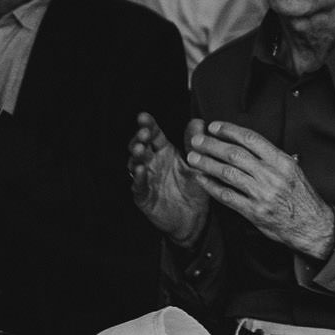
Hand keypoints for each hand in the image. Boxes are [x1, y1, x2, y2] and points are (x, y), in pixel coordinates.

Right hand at [128, 113, 209, 244]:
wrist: (194, 217)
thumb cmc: (195, 188)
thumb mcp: (197, 164)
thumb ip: (195, 144)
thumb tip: (199, 122)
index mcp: (164, 151)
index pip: (153, 134)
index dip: (147, 125)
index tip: (143, 116)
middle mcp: (153, 163)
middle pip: (140, 146)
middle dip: (139, 138)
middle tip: (144, 133)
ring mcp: (146, 178)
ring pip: (135, 164)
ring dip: (136, 156)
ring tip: (140, 149)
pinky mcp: (143, 195)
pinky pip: (138, 185)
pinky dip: (139, 177)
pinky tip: (142, 170)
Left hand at [186, 121, 334, 258]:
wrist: (312, 226)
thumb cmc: (301, 197)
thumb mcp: (292, 171)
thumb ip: (271, 158)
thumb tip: (245, 144)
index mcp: (282, 161)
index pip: (251, 139)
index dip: (229, 130)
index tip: (214, 126)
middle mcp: (272, 175)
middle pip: (235, 154)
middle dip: (211, 145)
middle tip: (196, 140)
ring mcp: (262, 194)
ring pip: (227, 173)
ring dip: (207, 163)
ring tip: (193, 158)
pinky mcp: (254, 211)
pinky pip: (227, 196)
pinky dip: (211, 186)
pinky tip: (202, 179)